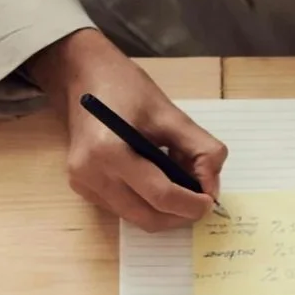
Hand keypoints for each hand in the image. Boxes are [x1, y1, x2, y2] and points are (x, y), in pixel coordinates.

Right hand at [25, 28, 227, 230]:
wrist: (82, 75)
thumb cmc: (125, 87)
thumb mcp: (170, 113)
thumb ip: (200, 149)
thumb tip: (211, 187)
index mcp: (109, 151)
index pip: (161, 196)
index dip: (192, 204)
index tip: (209, 200)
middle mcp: (90, 174)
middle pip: (150, 218)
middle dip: (181, 214)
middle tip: (200, 199)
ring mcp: (84, 185)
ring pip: (139, 219)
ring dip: (166, 211)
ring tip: (178, 184)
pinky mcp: (83, 189)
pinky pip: (126, 210)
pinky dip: (148, 204)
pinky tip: (156, 180)